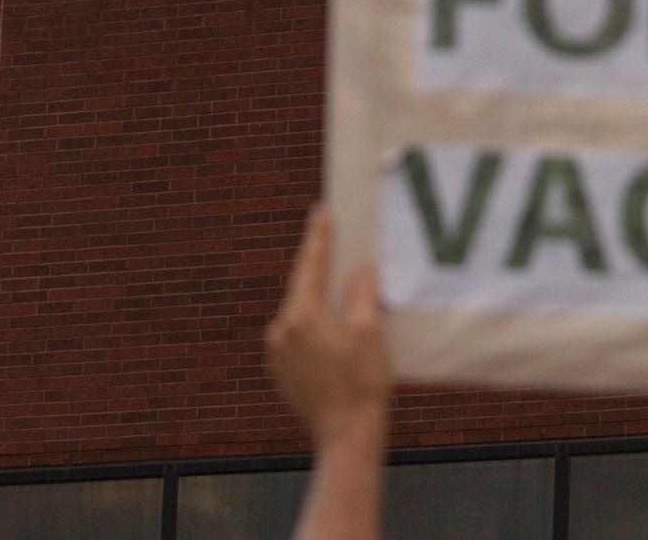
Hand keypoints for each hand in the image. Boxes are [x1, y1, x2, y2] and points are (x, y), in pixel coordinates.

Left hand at [267, 207, 390, 450]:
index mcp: (301, 316)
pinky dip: (317, 330)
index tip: (320, 211)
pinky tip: (336, 338)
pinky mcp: (282, 374)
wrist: (346, 436)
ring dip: (321, 305)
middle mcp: (281, 332)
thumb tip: (358, 271)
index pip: (310, 265)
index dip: (318, 237)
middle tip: (336, 248)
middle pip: (304, 290)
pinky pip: (299, 339)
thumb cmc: (362, 383)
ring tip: (343, 300)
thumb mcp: (369, 331)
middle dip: (321, 272)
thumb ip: (361, 293)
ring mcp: (277, 356)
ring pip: (301, 316)